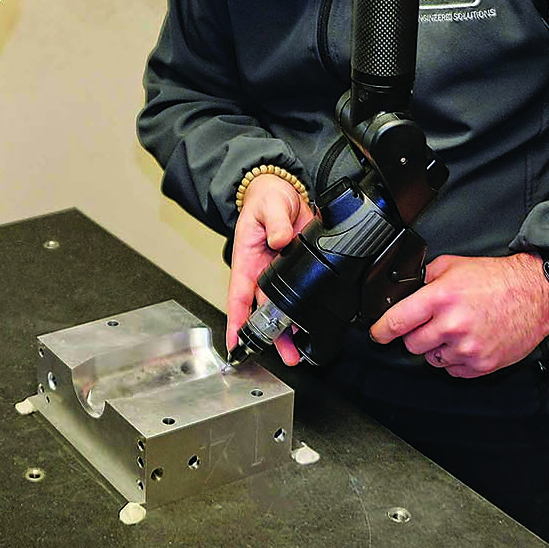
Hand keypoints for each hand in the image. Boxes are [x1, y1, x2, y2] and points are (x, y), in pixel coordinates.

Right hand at [227, 175, 312, 365]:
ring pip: (282, 309)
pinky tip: (312, 326)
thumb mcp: (270, 207)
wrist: (284, 191)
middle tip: (286, 355)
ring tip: (299, 352)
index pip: (239, 295)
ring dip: (289, 331)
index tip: (236, 343)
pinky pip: (299, 296)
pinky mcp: (297, 271)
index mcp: (247, 260)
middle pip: (263, 311)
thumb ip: (275, 223)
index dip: (236, 321)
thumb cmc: (266, 200)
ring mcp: (279, 274)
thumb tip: (280, 240)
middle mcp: (261, 272)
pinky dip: (305, 312)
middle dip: (271, 336)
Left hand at [368, 251, 548, 376]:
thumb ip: (425, 278)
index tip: (377, 334)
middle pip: (412, 345)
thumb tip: (405, 291)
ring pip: (432, 359)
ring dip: (437, 348)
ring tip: (455, 330)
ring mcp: (468, 347)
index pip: (398, 321)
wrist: (535, 293)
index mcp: (441, 298)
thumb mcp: (453, 265)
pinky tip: (467, 342)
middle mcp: (452, 325)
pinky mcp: (482, 364)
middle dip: (416, 335)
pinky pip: (454, 371)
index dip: (381, 330)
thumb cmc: (497, 279)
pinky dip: (456, 360)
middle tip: (431, 324)